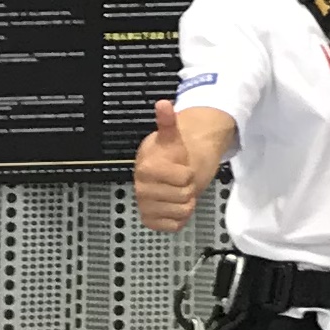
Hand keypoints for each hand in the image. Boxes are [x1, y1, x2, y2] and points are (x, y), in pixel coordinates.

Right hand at [132, 99, 208, 231]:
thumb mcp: (173, 137)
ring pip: (181, 211)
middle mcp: (141, 190)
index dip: (188, 173)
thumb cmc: (172, 154)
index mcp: (146, 169)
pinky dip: (179, 218)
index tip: (180, 166)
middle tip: (180, 180)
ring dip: (186, 202)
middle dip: (188, 188)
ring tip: (177, 191)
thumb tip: (164, 103)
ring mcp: (145, 206)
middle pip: (184, 196)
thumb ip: (168, 122)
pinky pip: (174, 226)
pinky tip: (173, 205)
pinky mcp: (150, 221)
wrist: (169, 169)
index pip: (184, 179)